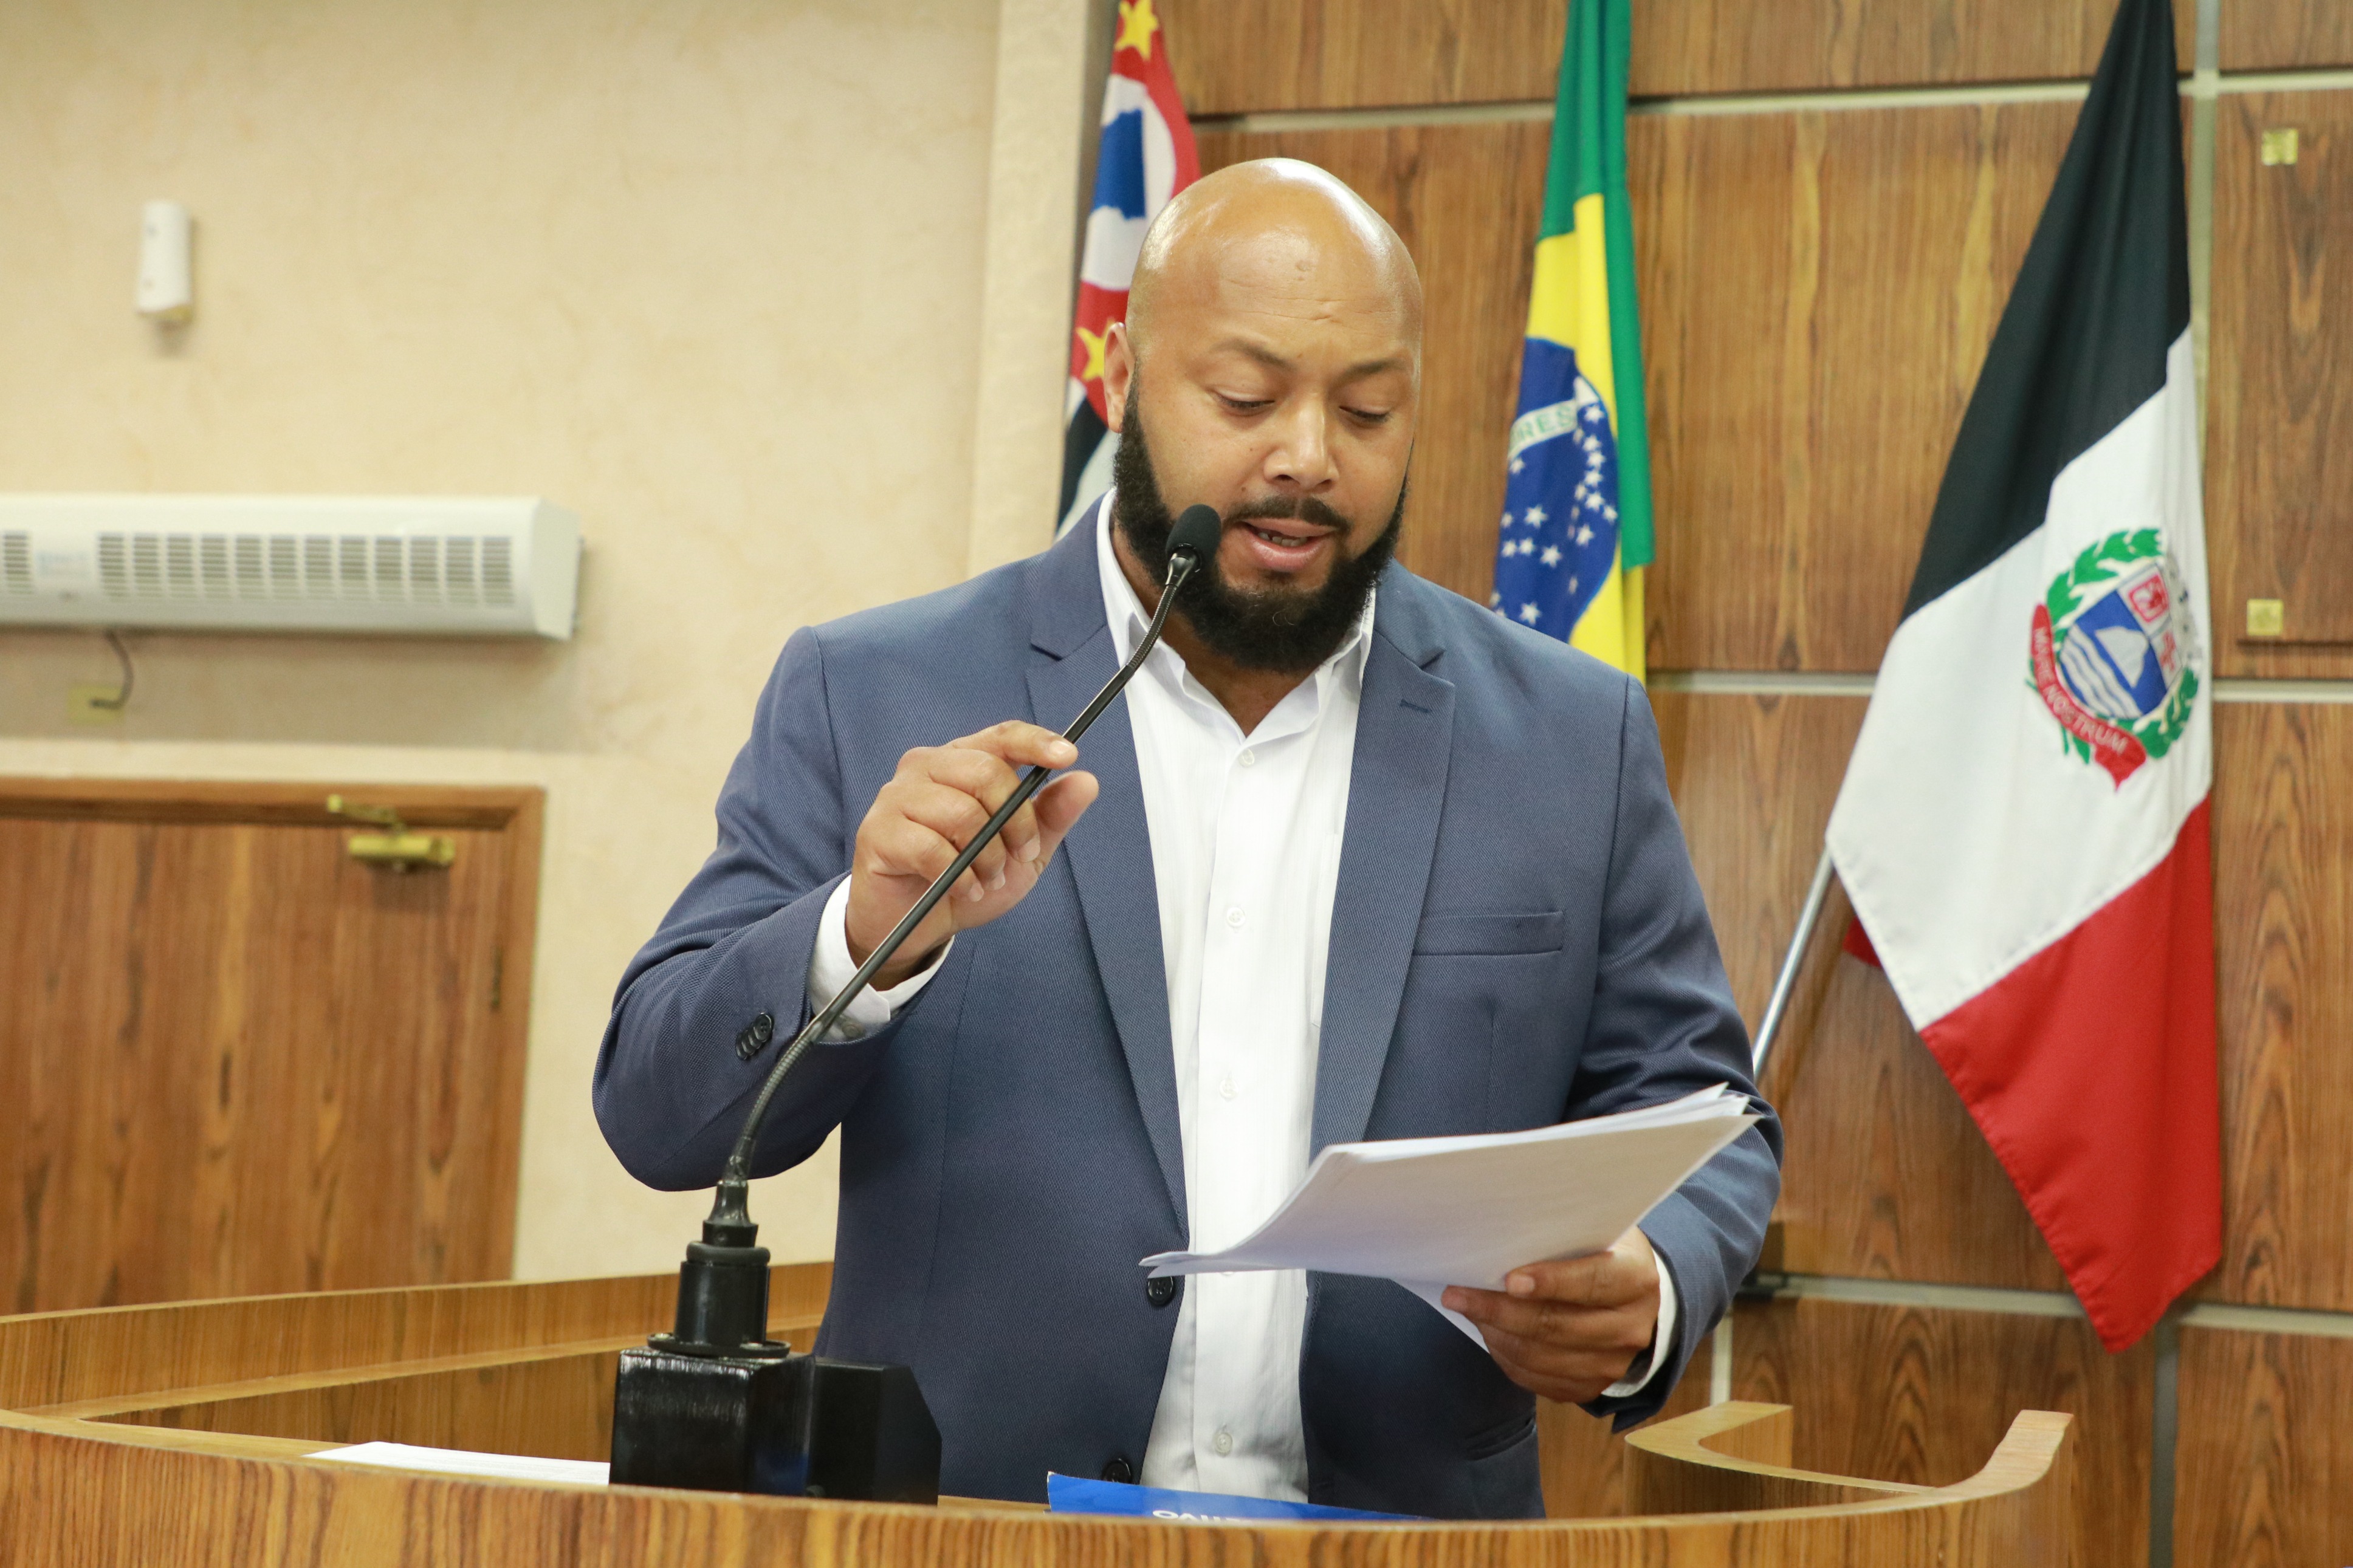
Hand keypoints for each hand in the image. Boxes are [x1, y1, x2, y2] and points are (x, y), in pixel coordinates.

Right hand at [845, 721, 1099, 985]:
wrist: (915, 924)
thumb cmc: (966, 879)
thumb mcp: (1021, 853)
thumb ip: (1050, 817)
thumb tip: (1087, 781)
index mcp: (963, 761)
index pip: (1002, 736)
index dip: (1035, 741)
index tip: (1068, 756)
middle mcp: (927, 767)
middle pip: (985, 773)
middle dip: (1016, 822)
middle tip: (1020, 857)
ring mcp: (897, 796)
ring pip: (960, 812)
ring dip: (987, 857)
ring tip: (988, 880)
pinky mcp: (878, 832)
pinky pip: (929, 847)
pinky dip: (957, 875)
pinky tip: (965, 890)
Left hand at [1441, 1226, 1662, 1404]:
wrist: (1631, 1298)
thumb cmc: (1600, 1251)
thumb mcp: (1595, 1230)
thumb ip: (1560, 1233)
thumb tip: (1500, 1236)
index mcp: (1637, 1278)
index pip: (1593, 1282)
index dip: (1552, 1282)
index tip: (1509, 1280)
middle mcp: (1632, 1327)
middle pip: (1558, 1326)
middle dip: (1500, 1310)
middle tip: (1457, 1294)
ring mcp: (1613, 1364)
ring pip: (1541, 1358)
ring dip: (1496, 1334)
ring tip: (1465, 1309)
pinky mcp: (1591, 1387)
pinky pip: (1537, 1380)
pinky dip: (1505, 1356)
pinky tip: (1488, 1332)